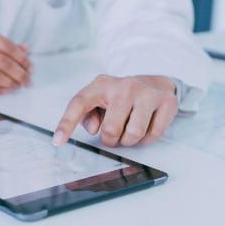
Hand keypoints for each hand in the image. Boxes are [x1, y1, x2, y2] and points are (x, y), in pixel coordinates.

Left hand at [52, 75, 177, 146]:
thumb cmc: (120, 96)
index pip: (78, 104)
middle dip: (111, 139)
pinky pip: (152, 135)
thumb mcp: (99, 99)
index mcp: (100, 84)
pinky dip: (146, 138)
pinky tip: (146, 124)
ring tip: (129, 128)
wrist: (154, 83)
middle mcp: (124, 86)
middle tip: (114, 133)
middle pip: (110, 130)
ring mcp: (147, 93)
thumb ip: (88, 114)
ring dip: (129, 140)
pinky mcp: (166, 102)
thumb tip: (94, 129)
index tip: (57, 142)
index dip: (66, 124)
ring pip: (133, 135)